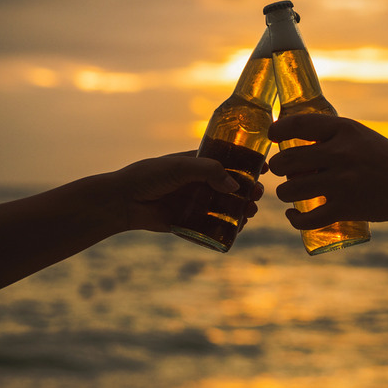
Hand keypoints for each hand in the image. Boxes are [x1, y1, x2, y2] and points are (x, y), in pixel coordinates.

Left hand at [114, 152, 265, 231]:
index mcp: (197, 162)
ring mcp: (194, 202)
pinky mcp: (189, 221)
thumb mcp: (181, 166)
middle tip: (257, 195)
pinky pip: (211, 225)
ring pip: (224, 206)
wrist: (124, 201)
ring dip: (240, 209)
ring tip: (250, 212)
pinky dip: (226, 226)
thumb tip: (235, 186)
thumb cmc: (150, 176)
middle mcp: (198, 182)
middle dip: (247, 190)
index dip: (246, 164)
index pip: (227, 160)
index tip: (263, 168)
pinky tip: (238, 227)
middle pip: (230, 186)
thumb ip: (209, 171)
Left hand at [268, 114, 387, 228]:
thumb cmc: (385, 158)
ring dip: (284, 193)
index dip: (278, 129)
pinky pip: (308, 219)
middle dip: (278, 166)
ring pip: (291, 190)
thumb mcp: (360, 135)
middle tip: (281, 170)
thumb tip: (292, 143)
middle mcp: (341, 153)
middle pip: (288, 160)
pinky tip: (293, 215)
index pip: (299, 124)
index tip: (272, 134)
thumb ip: (330, 136)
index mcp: (344, 129)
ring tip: (289, 192)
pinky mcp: (346, 208)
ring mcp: (343, 183)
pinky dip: (295, 219)